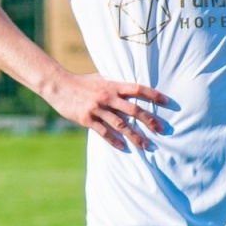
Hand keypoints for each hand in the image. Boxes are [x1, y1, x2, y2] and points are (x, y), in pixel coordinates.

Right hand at [45, 70, 165, 150]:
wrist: (58, 85)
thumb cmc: (81, 82)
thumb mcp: (99, 78)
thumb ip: (114, 83)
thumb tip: (130, 86)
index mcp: (112, 85)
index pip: (138, 89)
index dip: (154, 95)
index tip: (168, 102)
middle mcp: (107, 97)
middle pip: (133, 109)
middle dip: (150, 120)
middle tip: (163, 130)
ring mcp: (97, 108)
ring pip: (120, 124)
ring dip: (135, 136)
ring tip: (147, 146)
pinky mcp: (86, 119)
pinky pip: (103, 132)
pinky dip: (114, 140)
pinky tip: (123, 147)